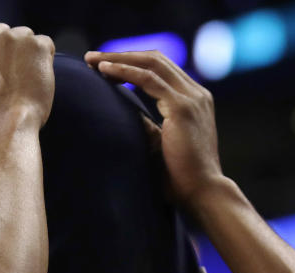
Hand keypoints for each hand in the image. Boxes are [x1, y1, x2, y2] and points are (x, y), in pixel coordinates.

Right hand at [0, 25, 54, 148]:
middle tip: (15, 80)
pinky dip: (46, 61)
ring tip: (27, 83)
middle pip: (3, 34)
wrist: (4, 128)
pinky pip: (45, 45)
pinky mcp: (34, 45)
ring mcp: (8, 39)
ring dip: (28, 54)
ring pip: (25, 37)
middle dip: (10, 52)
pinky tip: (39, 81)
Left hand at [84, 50, 223, 207]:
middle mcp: (197, 94)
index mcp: (195, 101)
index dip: (132, 63)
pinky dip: (125, 71)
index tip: (105, 66)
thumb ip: (149, 127)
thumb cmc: (182, 178)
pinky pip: (148, 80)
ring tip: (92, 61)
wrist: (202, 194)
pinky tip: (105, 71)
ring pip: (151, 64)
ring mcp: (192, 98)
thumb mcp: (161, 145)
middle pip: (156, 60)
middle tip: (92, 58)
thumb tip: (127, 116)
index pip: (162, 70)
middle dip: (122, 55)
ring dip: (119, 59)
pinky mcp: (182, 108)